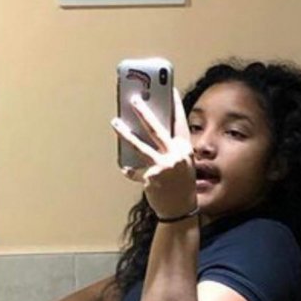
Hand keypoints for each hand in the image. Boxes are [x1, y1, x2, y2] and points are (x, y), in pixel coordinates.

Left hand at [111, 88, 196, 218]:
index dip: (175, 106)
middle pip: (156, 129)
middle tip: (133, 99)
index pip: (180, 123)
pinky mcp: (151, 177)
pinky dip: (130, 169)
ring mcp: (163, 166)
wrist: (179, 210)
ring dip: (125, 133)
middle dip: (144, 111)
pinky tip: (126, 168)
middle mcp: (175, 156)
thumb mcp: (182, 163)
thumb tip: (150, 129)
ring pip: (140, 145)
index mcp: (184, 150)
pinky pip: (134, 170)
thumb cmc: (180, 185)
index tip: (171, 90)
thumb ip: (171, 148)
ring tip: (115, 122)